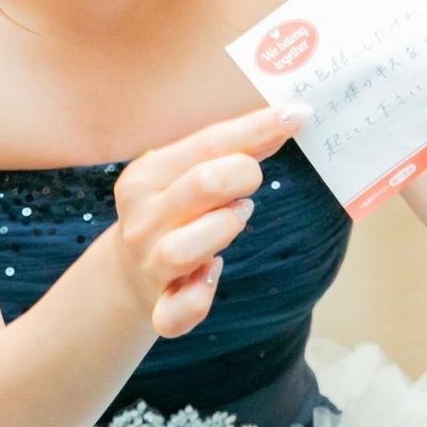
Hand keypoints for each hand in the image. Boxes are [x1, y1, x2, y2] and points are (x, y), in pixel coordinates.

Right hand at [105, 104, 309, 338]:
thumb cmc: (172, 212)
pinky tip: (213, 274)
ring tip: (237, 217)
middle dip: (242, 174)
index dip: (257, 128)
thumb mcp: (183, 174)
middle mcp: (142, 217)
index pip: (208, 142)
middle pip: (202, 184)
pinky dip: (199, 298)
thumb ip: (227, 150)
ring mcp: (148, 263)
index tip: (298, 115)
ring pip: (184, 249)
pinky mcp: (157, 306)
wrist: (128, 275)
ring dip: (223, 229)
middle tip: (251, 182)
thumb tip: (286, 118)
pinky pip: (177, 312)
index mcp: (145, 175)